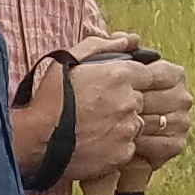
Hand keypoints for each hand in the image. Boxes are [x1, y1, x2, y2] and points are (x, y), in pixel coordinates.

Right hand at [33, 42, 194, 187]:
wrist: (34, 139)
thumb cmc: (47, 98)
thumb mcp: (68, 60)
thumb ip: (102, 45)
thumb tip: (131, 40)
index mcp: (120, 75)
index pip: (159, 74)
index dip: (160, 78)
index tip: (153, 83)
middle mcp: (129, 101)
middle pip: (153, 101)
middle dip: (142, 103)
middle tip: (120, 108)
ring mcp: (128, 129)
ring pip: (143, 125)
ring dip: (130, 125)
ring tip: (105, 127)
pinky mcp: (122, 154)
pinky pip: (131, 148)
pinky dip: (120, 146)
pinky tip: (99, 143)